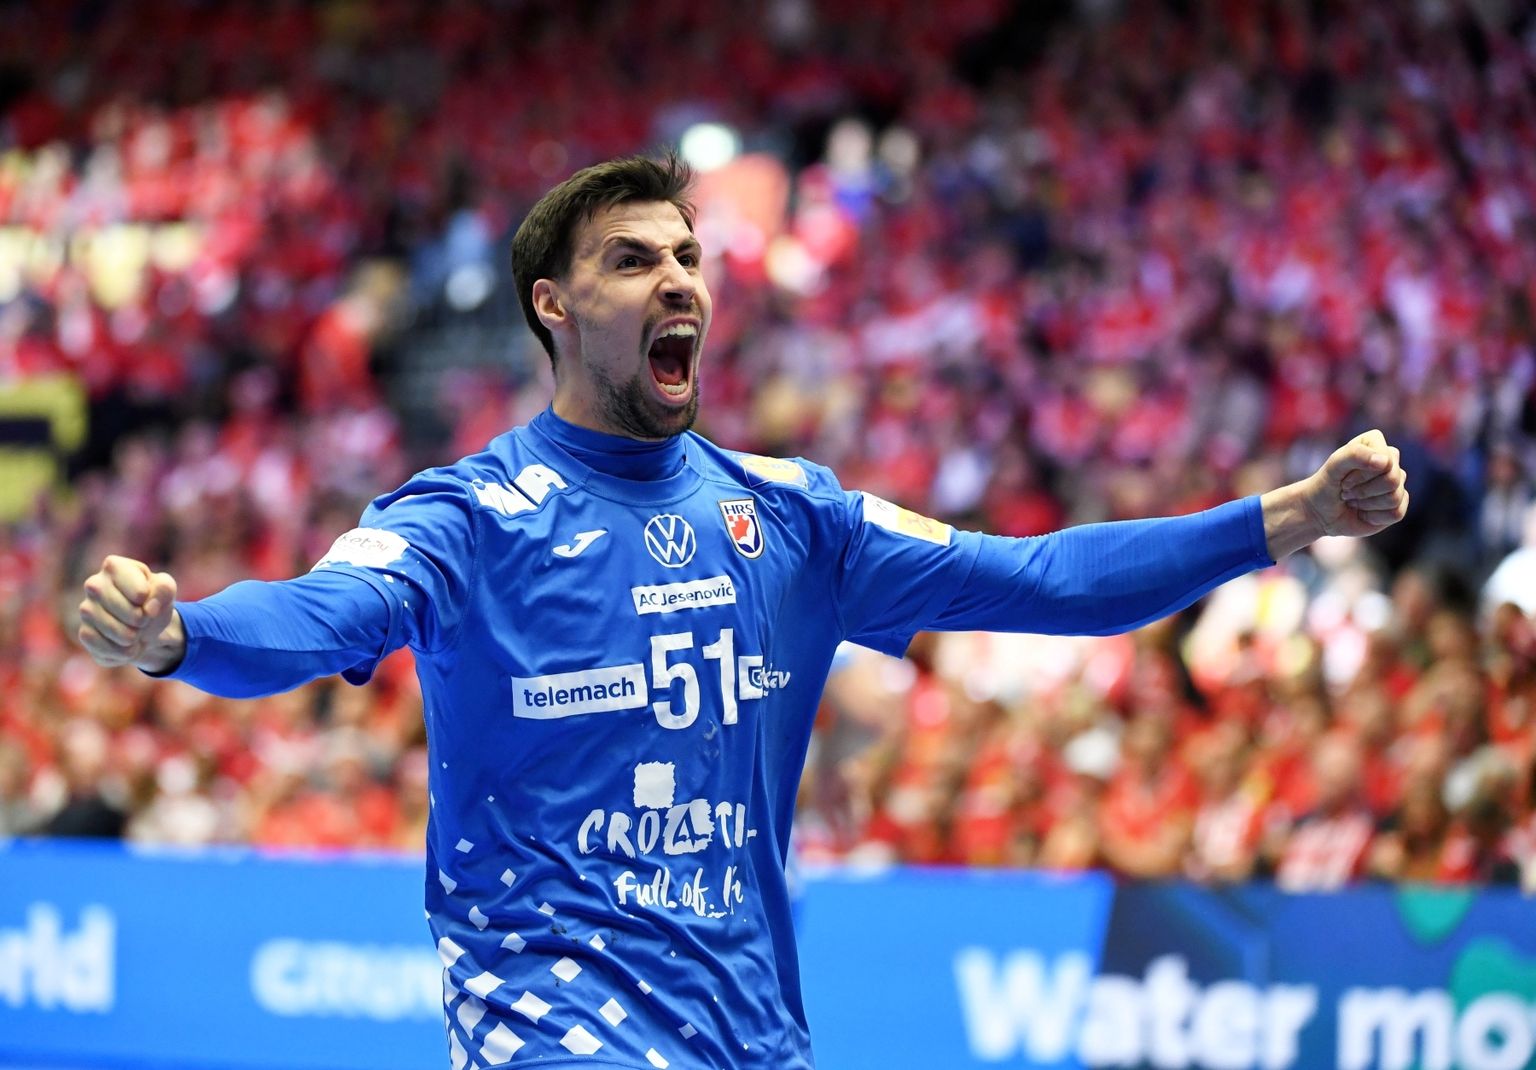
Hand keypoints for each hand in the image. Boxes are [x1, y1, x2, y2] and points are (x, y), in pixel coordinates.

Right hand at [77, 555, 185, 673]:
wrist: (144, 625)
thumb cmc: (153, 600)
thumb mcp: (166, 589)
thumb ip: (165, 589)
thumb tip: (149, 608)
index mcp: (114, 566)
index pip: (140, 593)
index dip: (151, 601)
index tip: (147, 598)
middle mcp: (94, 584)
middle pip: (130, 614)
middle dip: (144, 621)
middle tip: (142, 617)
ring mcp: (86, 610)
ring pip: (119, 633)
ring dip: (135, 637)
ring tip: (134, 629)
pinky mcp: (84, 633)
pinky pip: (108, 649)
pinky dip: (124, 651)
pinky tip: (124, 642)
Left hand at [1261, 429, 1408, 557]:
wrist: (1319, 512)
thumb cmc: (1325, 485)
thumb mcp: (1333, 467)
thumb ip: (1354, 454)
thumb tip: (1385, 462)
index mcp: (1375, 443)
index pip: (1386, 459)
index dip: (1362, 474)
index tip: (1343, 477)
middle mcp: (1390, 460)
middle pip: (1393, 479)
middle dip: (1363, 490)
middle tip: (1346, 490)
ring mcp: (1396, 483)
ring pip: (1394, 497)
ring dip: (1366, 503)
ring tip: (1352, 500)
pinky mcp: (1398, 505)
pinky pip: (1396, 513)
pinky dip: (1373, 517)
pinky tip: (1363, 512)